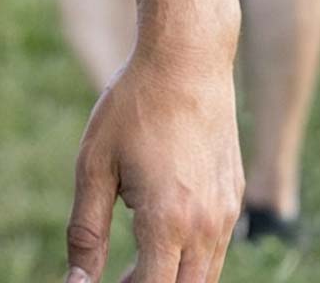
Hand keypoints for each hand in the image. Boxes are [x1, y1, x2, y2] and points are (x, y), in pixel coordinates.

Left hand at [66, 45, 242, 281]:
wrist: (188, 59)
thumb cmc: (133, 106)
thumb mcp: (95, 164)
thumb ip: (86, 230)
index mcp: (168, 221)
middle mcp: (206, 226)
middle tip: (113, 278)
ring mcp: (226, 214)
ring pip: (203, 277)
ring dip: (170, 279)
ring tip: (132, 268)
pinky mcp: (233, 198)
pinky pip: (215, 250)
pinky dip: (189, 259)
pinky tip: (159, 237)